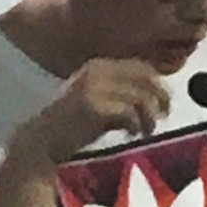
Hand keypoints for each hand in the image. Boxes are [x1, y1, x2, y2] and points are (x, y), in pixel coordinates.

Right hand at [11, 56, 174, 167]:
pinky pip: (129, 113)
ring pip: (141, 96)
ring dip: (149, 117)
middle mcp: (97, 71)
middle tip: (162, 116)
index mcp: (98, 66)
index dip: (158, 84)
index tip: (163, 103)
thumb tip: (153, 97)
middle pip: (146, 77)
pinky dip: (136, 126)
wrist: (42, 140)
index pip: (140, 66)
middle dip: (160, 97)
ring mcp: (94, 87)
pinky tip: (130, 135)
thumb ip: (119, 93)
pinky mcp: (93, 107)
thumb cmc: (72, 124)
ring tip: (145, 131)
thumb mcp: (97, 100)